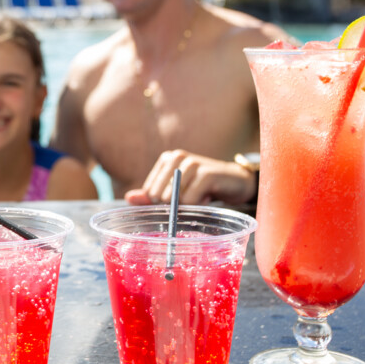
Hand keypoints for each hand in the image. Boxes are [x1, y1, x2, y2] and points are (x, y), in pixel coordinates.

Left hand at [124, 149, 255, 205]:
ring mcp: (192, 163)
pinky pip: (191, 200)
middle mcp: (178, 157)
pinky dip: (197, 206)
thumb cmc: (203, 187)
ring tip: (201, 196)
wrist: (235, 182)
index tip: (178, 200)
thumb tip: (128, 198)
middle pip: (160, 196)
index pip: (150, 191)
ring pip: (175, 199)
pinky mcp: (207, 174)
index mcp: (167, 159)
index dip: (161, 204)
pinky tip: (208, 197)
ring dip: (188, 206)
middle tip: (191, 199)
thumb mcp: (176, 190)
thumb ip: (152, 195)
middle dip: (174, 206)